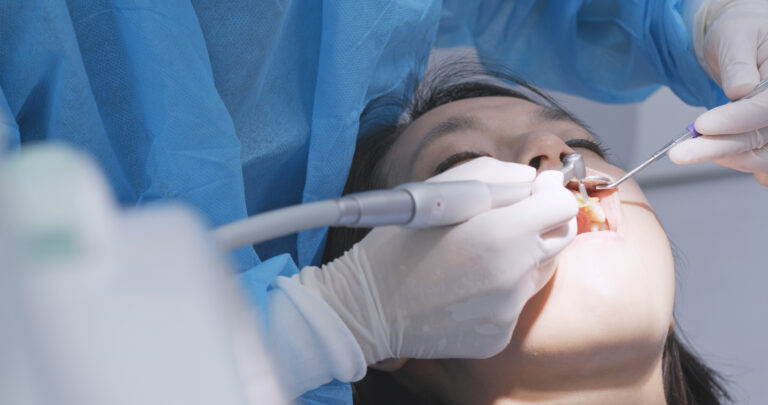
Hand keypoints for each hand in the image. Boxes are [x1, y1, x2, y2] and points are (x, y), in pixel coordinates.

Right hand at [299, 157, 576, 364]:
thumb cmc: (393, 246)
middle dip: (539, 223)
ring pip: (539, 272)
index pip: (561, 205)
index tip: (530, 192)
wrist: (364, 309)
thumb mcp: (434, 191)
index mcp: (499, 234)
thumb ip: (492, 176)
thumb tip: (532, 179)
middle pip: (559, 239)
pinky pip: (516, 304)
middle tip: (505, 220)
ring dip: (520, 258)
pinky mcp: (499, 336)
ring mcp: (509, 311)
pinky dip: (500, 292)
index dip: (546, 194)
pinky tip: (464, 288)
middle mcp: (513, 276)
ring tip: (474, 257)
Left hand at [669, 0, 767, 184]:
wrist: (738, 45)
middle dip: (718, 147)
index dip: (736, 120)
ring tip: (686, 151)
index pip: (765, 108)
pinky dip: (736, 162)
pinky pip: (756, 158)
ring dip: (721, 157)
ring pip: (759, 155)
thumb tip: (740, 90)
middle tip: (680, 153)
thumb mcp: (734, 36)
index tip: (702, 126)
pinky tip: (718, 161)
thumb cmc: (738, 35)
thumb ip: (738, 64)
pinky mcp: (765, 137)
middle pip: (761, 137)